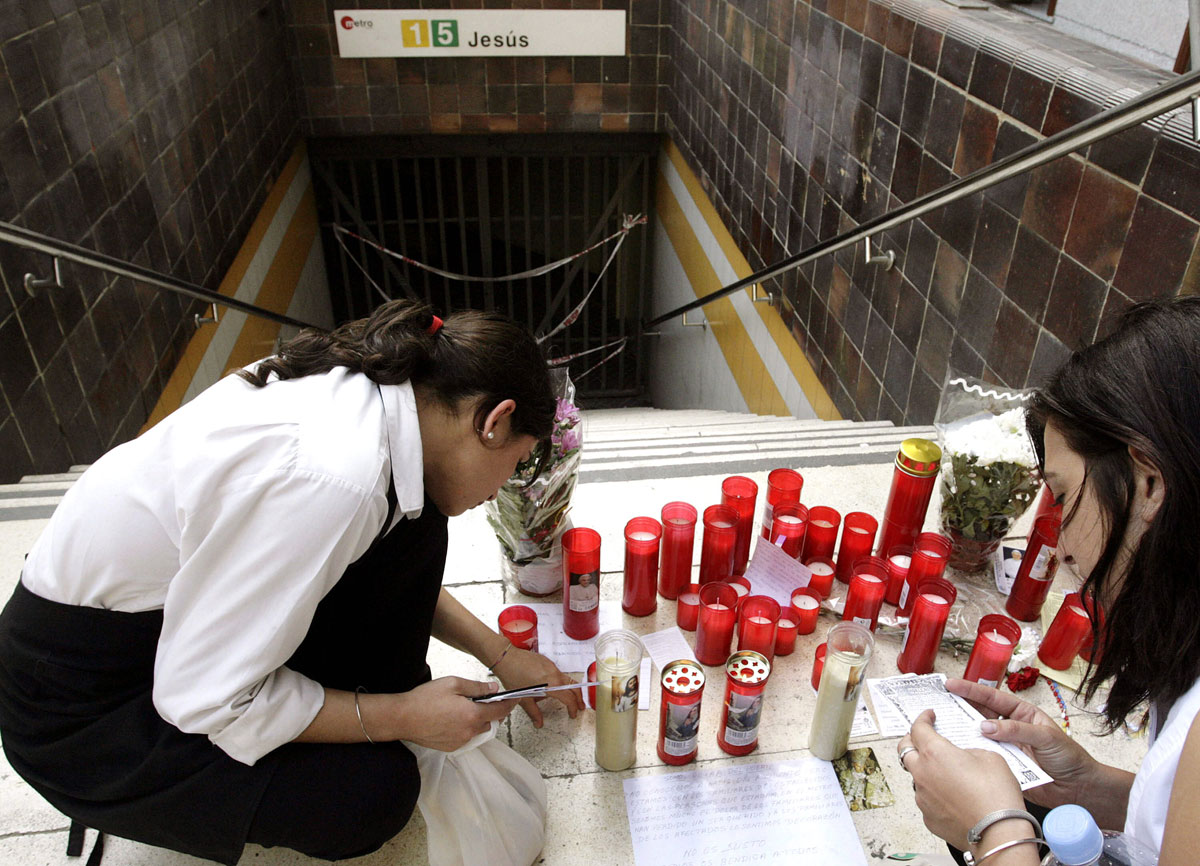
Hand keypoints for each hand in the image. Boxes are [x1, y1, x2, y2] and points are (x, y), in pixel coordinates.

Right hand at [394, 676, 516, 751]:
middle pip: (490, 722)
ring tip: (464, 708)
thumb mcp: (453, 684)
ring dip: (478, 720)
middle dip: (491, 711)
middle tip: (482, 699)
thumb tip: (493, 689)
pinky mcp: (451, 747)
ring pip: (478, 730)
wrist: (403, 718)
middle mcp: (469, 731)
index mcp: (473, 715)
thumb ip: (477, 687)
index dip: (509, 703)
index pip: (500, 710)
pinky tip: (453, 718)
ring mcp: (460, 741)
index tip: (514, 699)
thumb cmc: (425, 699)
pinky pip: (466, 737)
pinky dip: (466, 728)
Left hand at [494, 647, 582, 726]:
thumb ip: (533, 712)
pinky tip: (552, 686)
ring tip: (567, 697)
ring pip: (567, 678)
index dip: (573, 707)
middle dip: (579, 698)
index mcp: (551, 684)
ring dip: (570, 689)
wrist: (507, 658)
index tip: (573, 713)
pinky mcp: (547, 661)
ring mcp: (552, 666)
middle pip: (574, 686)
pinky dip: (560, 681)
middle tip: (579, 706)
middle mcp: (554, 674)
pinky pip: (558, 673)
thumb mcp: (523, 699)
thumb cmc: (513, 675)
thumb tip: (538, 723)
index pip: (569, 698)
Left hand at [900, 708, 1025, 850]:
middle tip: (923, 738)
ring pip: (917, 777)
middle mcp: (922, 774)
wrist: (999, 833)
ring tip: (946, 772)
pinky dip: (935, 794)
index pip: (918, 729)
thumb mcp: (990, 757)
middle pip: (905, 750)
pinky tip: (952, 796)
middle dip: (912, 741)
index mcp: (935, 753)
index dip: (923, 719)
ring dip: (926, 770)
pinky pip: (926, 800)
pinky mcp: (928, 818)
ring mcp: (923, 798)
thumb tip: (963, 755)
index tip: (928, 717)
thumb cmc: (996, 797)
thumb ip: (969, 750)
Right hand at [945, 678, 1097, 809]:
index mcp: (1021, 713)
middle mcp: (1010, 728)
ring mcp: (1005, 747)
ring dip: (963, 731)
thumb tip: (986, 727)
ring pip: (979, 736)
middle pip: (980, 714)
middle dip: (960, 707)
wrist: (1079, 789)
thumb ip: (1016, 730)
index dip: (970, 691)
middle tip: (939, 702)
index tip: (951, 685)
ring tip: (943, 726)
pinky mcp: (1003, 765)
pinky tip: (959, 751)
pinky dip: (972, 754)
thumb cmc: (1069, 758)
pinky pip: (984, 757)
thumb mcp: (1046, 737)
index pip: (992, 698)